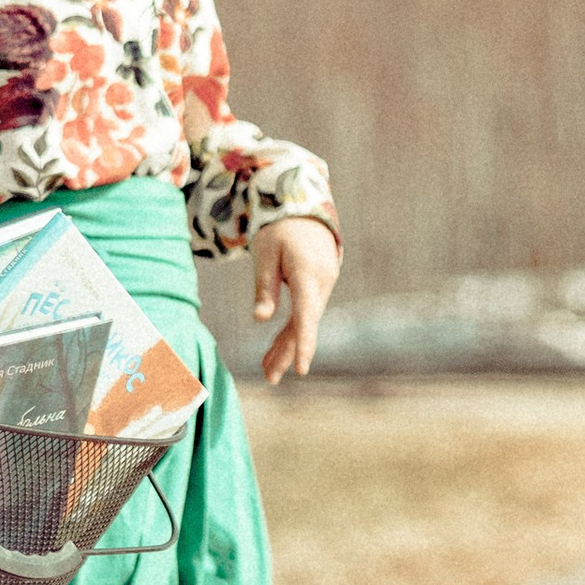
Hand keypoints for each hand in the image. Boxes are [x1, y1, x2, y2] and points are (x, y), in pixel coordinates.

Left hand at [251, 214, 339, 386]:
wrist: (304, 205)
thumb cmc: (280, 227)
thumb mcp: (265, 253)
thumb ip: (264, 288)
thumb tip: (261, 320)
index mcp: (307, 274)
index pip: (306, 316)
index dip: (303, 344)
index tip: (301, 368)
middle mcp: (322, 283)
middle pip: (304, 325)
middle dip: (286, 353)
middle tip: (269, 379)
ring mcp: (323, 284)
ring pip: (304, 321)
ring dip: (286, 345)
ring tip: (267, 371)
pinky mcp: (319, 285)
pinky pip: (305, 312)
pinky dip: (292, 330)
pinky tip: (276, 349)